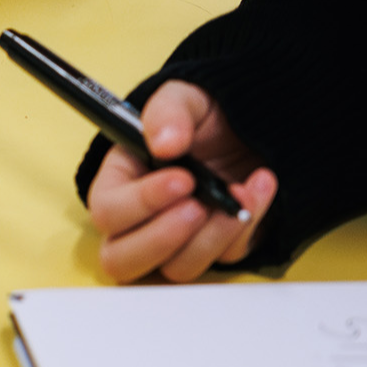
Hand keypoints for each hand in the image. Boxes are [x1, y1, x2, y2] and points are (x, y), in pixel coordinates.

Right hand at [85, 81, 277, 283]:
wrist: (249, 127)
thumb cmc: (202, 114)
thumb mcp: (183, 97)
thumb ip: (167, 113)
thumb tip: (162, 143)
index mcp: (119, 182)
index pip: (108, 211)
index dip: (140, 203)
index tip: (183, 179)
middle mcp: (140, 221)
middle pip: (122, 261)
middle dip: (162, 239)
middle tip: (199, 207)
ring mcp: (178, 243)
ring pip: (177, 269)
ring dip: (212, 237)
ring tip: (240, 194)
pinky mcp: (216, 251)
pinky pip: (225, 259)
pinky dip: (245, 228)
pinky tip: (259, 188)